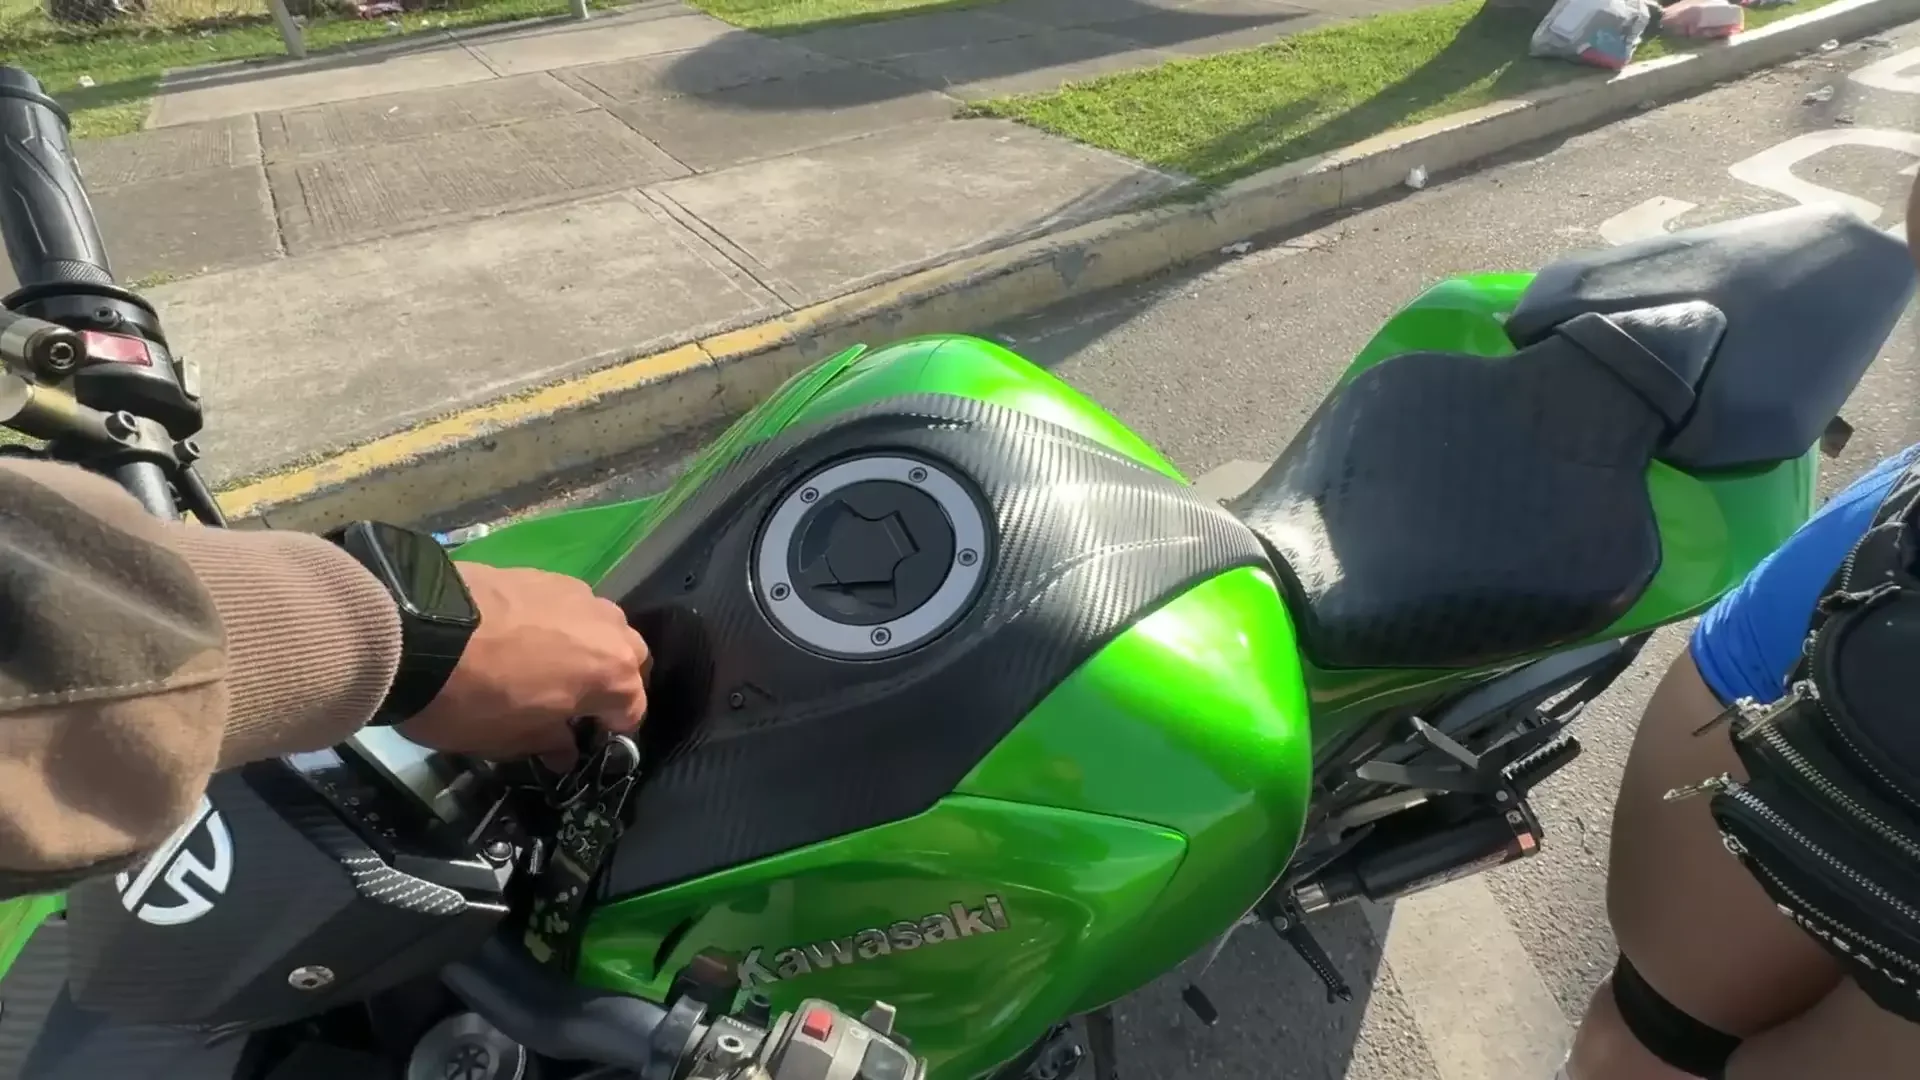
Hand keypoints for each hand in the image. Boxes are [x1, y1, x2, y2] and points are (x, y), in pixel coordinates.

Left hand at [400, 564, 649, 764]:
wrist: (415, 631)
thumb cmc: (472, 699)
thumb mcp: (508, 740)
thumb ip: (548, 743)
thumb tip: (565, 750)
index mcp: (612, 676)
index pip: (633, 712)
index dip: (610, 732)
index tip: (582, 740)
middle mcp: (607, 628)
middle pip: (629, 659)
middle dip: (612, 682)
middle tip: (574, 700)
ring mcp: (577, 594)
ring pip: (601, 625)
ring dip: (588, 646)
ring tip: (550, 662)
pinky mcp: (542, 572)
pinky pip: (567, 603)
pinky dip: (558, 621)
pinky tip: (524, 633)